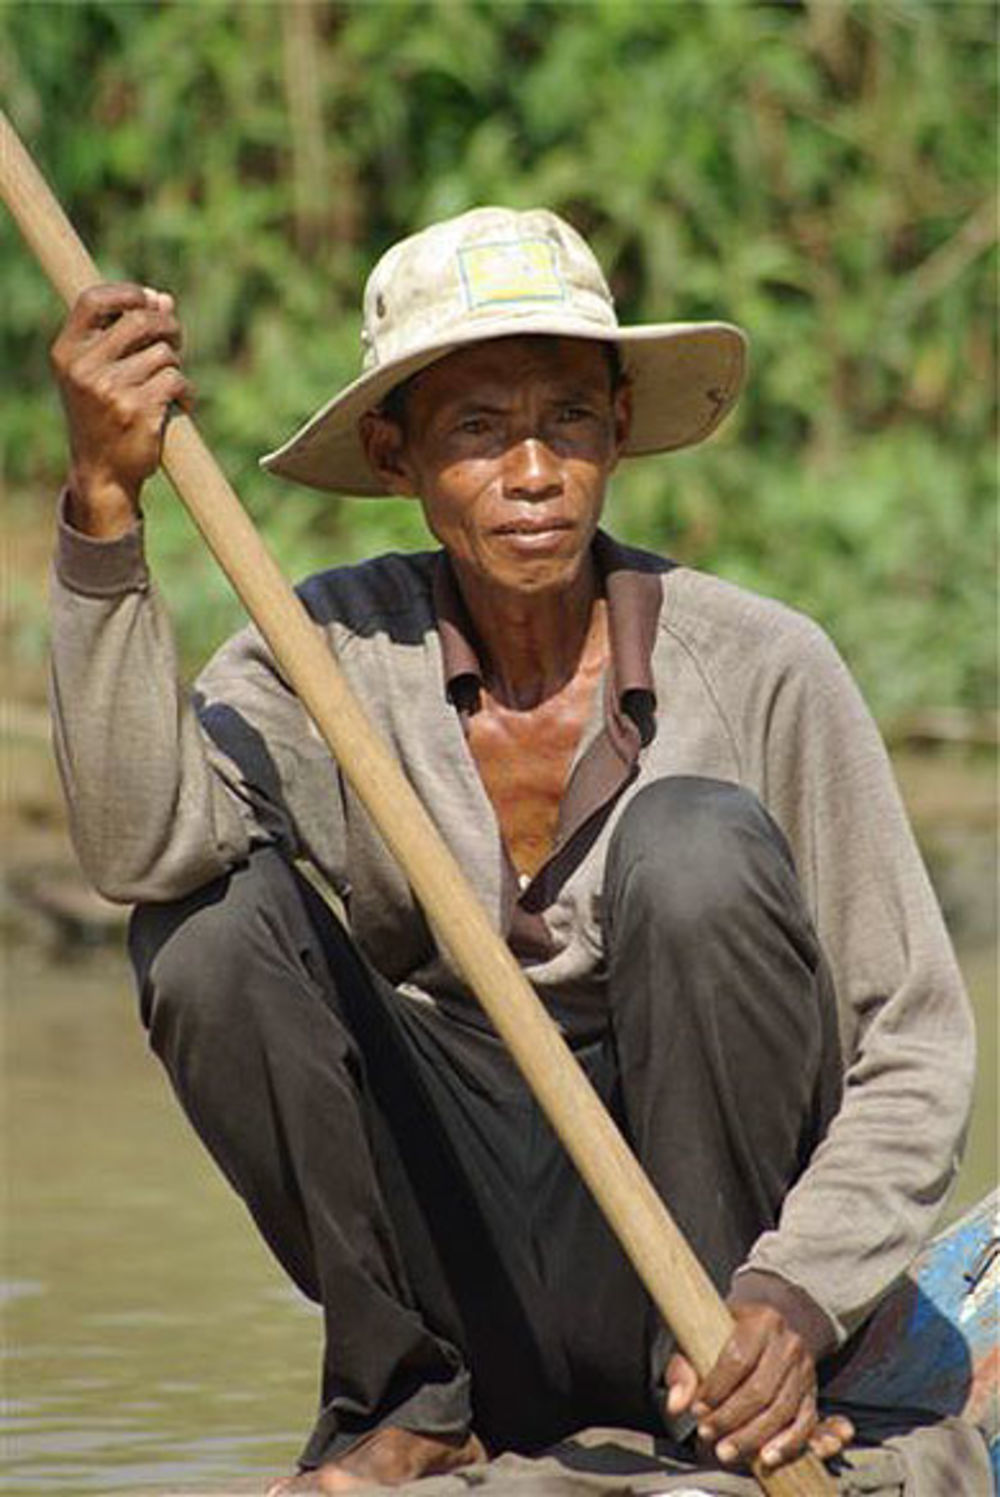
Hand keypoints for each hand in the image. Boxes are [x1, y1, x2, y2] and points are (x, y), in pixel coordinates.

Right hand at [50, 282, 192, 536]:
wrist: (102, 474)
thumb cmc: (102, 418)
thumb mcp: (100, 374)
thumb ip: (124, 335)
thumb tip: (163, 299)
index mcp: (67, 353)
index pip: (93, 299)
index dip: (128, 292)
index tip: (150, 300)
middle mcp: (84, 368)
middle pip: (140, 321)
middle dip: (167, 326)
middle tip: (176, 339)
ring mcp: (110, 390)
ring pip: (164, 354)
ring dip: (176, 366)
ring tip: (169, 385)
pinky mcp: (138, 410)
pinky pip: (177, 381)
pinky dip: (186, 392)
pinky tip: (181, 404)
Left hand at [664, 1301, 853, 1470]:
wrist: (765, 1331)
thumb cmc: (728, 1336)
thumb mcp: (701, 1337)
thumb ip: (684, 1368)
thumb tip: (677, 1403)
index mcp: (762, 1320)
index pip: (738, 1359)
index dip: (716, 1389)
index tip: (697, 1409)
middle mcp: (789, 1344)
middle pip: (761, 1389)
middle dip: (731, 1418)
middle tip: (707, 1434)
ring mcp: (805, 1370)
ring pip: (782, 1410)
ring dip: (752, 1437)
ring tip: (727, 1450)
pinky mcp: (812, 1395)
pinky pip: (804, 1424)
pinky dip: (787, 1445)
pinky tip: (766, 1458)